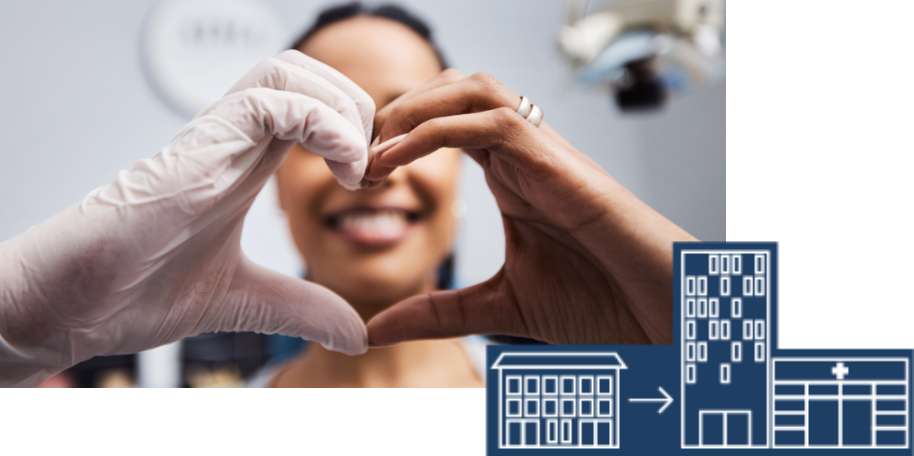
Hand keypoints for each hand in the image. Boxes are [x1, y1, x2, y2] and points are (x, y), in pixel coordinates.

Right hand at [0, 51, 374, 386]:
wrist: (77, 305)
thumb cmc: (140, 291)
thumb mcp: (248, 300)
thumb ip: (304, 307)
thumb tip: (356, 334)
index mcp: (244, 161)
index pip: (310, 105)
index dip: (354, 130)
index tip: (372, 183)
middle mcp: (233, 139)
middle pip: (306, 73)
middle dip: (355, 109)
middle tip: (370, 170)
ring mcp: (216, 138)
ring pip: (290, 72)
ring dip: (342, 110)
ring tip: (356, 169)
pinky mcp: (201, 146)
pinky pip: (273, 100)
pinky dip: (324, 124)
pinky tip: (342, 172)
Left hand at [364, 70, 695, 346]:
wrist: (658, 315)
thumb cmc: (598, 302)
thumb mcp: (498, 309)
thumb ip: (438, 313)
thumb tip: (374, 328)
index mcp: (513, 176)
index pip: (448, 124)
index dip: (398, 137)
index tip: (360, 174)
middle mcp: (525, 155)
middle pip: (456, 89)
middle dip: (400, 111)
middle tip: (359, 157)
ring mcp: (544, 154)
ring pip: (474, 89)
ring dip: (416, 109)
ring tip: (376, 153)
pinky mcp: (558, 164)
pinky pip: (493, 123)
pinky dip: (438, 131)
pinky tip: (398, 160)